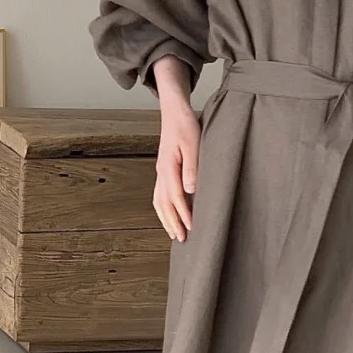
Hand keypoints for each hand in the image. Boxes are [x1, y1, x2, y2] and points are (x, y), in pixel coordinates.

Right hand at [154, 103, 200, 241]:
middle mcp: (161, 173)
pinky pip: (159, 195)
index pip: (176, 197)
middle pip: (164, 204)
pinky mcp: (163, 171)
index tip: (191, 228)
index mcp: (168, 167)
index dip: (183, 214)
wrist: (174, 112)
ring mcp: (160, 172)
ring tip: (173, 233)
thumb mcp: (193, 144)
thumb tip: (190, 189)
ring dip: (166, 219)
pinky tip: (168, 215)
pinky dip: (163, 209)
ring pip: (159, 202)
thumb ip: (192, 168)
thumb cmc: (185, 126)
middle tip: (181, 239)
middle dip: (172, 223)